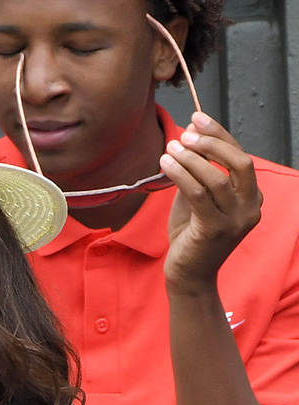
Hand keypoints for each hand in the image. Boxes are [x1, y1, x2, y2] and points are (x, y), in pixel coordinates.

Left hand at [161, 112, 260, 295]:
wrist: (188, 275)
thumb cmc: (191, 235)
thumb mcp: (196, 199)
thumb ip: (196, 172)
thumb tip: (187, 136)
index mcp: (251, 197)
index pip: (240, 157)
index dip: (219, 135)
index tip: (197, 118)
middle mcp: (251, 207)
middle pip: (239, 162)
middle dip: (211, 142)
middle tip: (185, 132)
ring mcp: (236, 220)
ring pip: (215, 178)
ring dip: (190, 158)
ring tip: (169, 148)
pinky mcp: (216, 230)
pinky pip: (197, 193)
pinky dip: (180, 174)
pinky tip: (164, 163)